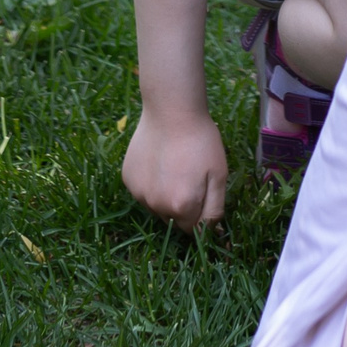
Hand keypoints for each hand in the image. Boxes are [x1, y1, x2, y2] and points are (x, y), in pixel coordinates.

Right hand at [121, 103, 230, 228]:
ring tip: (174, 168)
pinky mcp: (127, 180)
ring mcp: (138, 193)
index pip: (193, 231)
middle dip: (184, 206)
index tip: (204, 194)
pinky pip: (143, 192)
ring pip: (157, 207)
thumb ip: (214, 210)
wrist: (171, 111)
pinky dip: (151, 184)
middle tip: (191, 176)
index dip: (201, 215)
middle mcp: (156, 206)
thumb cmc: (201, 141)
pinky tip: (159, 162)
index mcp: (181, 207)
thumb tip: (212, 235)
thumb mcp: (219, 175)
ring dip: (166, 196)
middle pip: (174, 220)